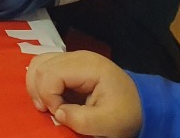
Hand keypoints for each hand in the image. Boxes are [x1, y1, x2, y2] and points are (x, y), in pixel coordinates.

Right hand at [26, 51, 142, 137]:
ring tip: (46, 104)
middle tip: (48, 111)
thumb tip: (57, 113)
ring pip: (39, 63)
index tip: (60, 114)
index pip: (51, 74)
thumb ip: (81, 120)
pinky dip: (41, 82)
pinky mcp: (71, 64)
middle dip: (39, 91)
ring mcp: (73, 58)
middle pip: (41, 66)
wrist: (142, 105)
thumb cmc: (127, 113)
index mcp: (88, 67)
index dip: (48, 96)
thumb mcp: (109, 123)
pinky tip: (50, 97)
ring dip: (36, 85)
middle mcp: (78, 56)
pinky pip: (45, 66)